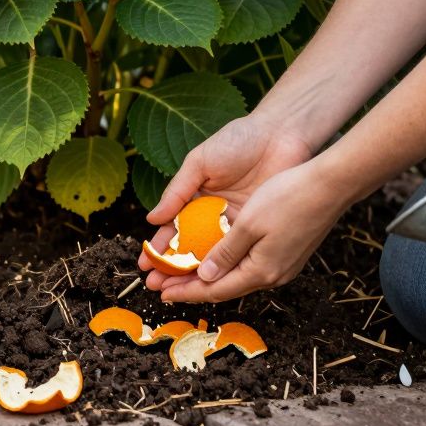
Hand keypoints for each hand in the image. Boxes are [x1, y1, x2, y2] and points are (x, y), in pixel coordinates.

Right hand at [139, 116, 313, 289]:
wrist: (280, 135)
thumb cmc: (238, 140)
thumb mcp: (200, 162)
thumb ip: (177, 191)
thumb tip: (152, 218)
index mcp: (196, 197)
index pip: (173, 228)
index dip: (159, 247)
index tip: (145, 265)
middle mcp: (213, 214)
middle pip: (189, 247)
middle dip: (171, 267)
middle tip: (154, 285)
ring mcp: (234, 223)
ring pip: (210, 254)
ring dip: (192, 273)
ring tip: (174, 290)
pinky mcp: (255, 227)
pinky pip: (235, 250)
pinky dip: (221, 265)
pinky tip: (206, 281)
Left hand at [157, 160, 348, 302]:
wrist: (331, 186)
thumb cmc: (288, 198)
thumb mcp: (248, 224)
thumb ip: (225, 253)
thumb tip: (205, 276)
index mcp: (261, 271)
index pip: (216, 290)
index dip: (187, 292)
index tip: (163, 293)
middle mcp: (274, 275)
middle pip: (226, 287)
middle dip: (193, 287)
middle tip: (164, 286)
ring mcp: (284, 265)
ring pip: (239, 277)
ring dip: (211, 276)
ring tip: (185, 274)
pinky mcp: (290, 253)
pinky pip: (252, 267)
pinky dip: (229, 266)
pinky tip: (217, 259)